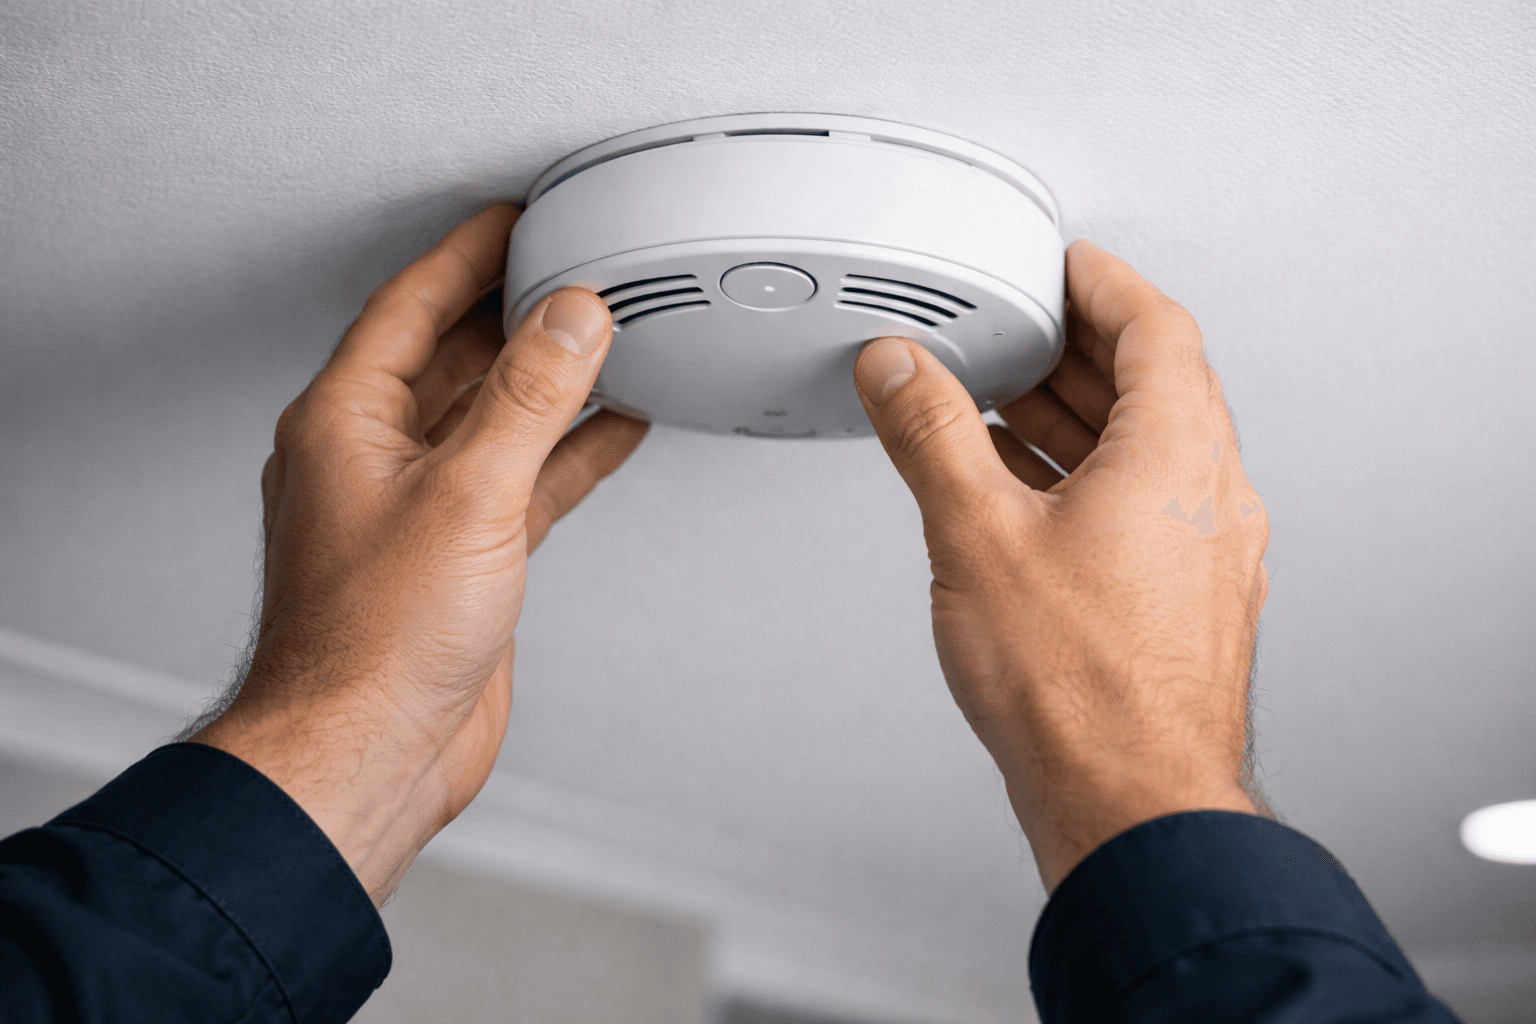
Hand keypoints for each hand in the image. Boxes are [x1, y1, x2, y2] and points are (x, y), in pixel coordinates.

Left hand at [191, 202, 648, 904]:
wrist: (368, 752)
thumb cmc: (373, 643)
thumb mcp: (467, 495)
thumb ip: (526, 398)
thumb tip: (570, 317)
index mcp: (346, 422)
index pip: (411, 305)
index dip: (468, 253)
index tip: (519, 218)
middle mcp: (376, 456)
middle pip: (453, 354)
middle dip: (516, 310)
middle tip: (575, 268)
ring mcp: (419, 507)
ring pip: (493, 417)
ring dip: (549, 381)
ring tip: (607, 339)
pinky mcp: (460, 555)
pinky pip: (520, 478)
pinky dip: (567, 451)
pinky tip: (611, 430)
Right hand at [853, 239, 1270, 893]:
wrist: (1131, 803)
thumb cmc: (1081, 690)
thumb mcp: (976, 534)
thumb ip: (931, 435)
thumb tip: (900, 370)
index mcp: (1177, 456)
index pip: (1156, 328)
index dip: (1105, 283)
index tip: (1068, 265)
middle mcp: (1210, 497)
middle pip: (1157, 385)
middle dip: (1079, 350)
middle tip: (1022, 331)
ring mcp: (1207, 553)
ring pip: (1150, 449)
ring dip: (1079, 417)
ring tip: (1007, 409)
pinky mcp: (1188, 600)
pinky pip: (1144, 504)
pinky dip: (1087, 476)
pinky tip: (1027, 497)